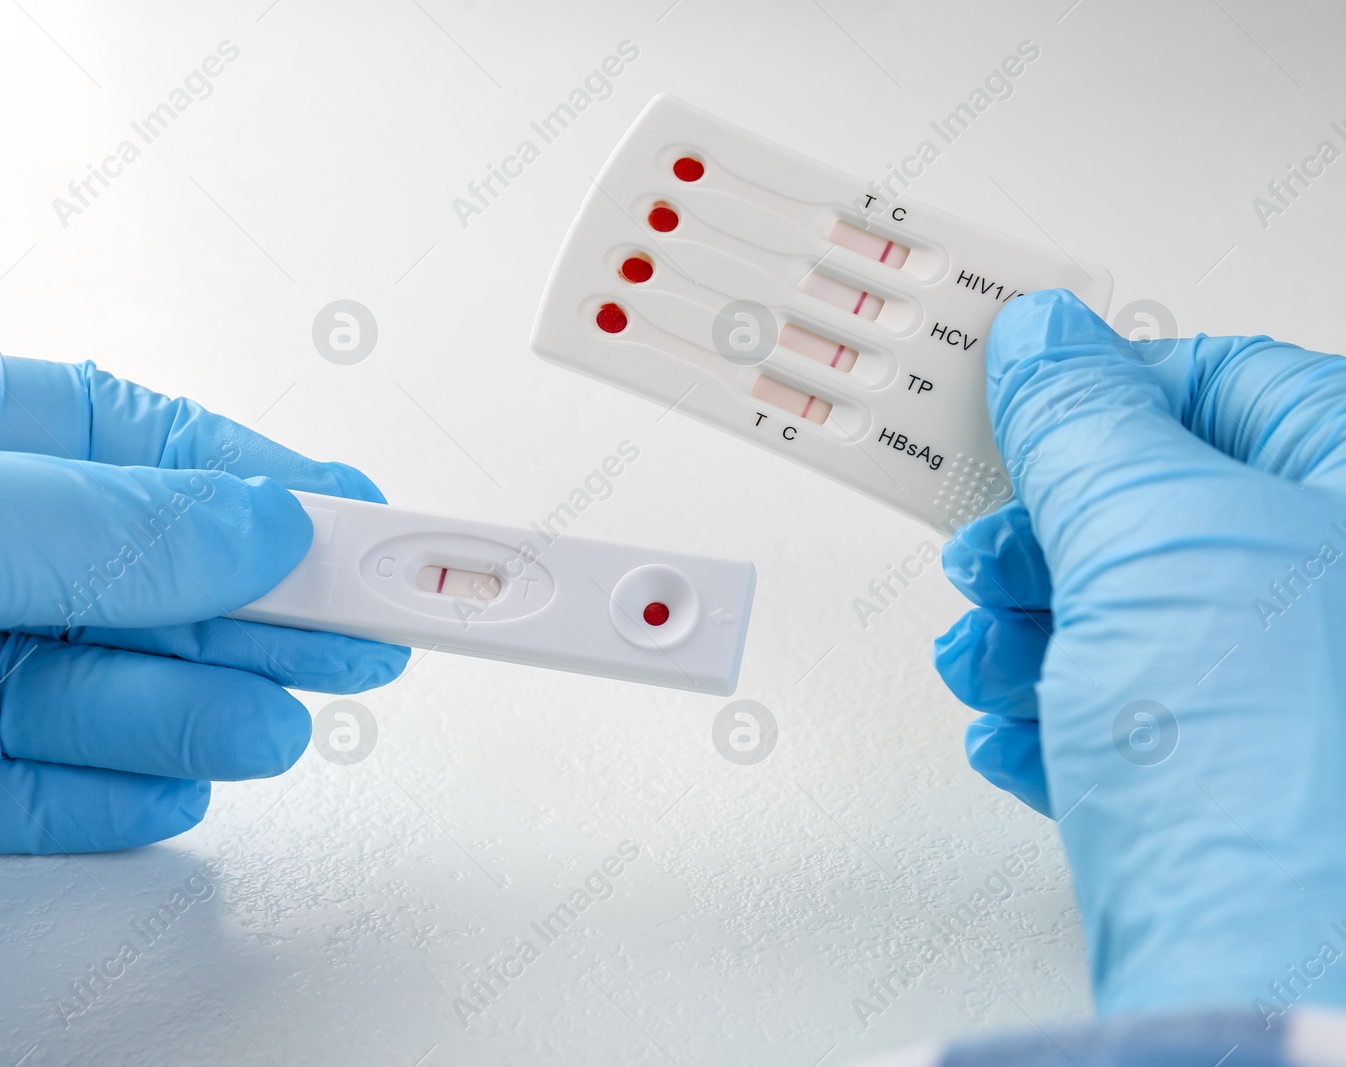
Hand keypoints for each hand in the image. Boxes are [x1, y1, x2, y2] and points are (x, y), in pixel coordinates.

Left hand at [0, 348, 406, 937]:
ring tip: (288, 718)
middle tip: (365, 630)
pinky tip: (179, 781)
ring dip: (198, 706)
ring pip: (86, 689)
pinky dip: (108, 792)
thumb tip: (245, 522)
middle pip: (123, 574)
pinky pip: (19, 791)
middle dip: (251, 604)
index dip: (254, 477)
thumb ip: (88, 526)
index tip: (360, 516)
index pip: (122, 443)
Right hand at [933, 290, 1345, 1015]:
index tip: (1008, 403)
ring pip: (1131, 621)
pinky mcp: (1236, 799)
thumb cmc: (1282, 779)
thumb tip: (1046, 337)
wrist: (1274, 1002)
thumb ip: (1088, 423)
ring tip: (988, 663)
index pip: (1226, 385)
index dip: (1102, 390)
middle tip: (988, 556)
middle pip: (1163, 511)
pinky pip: (1126, 723)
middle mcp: (1336, 602)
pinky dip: (1052, 718)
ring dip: (1030, 635)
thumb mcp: (1157, 540)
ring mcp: (1293, 705)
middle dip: (1048, 537)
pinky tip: (1019, 734)